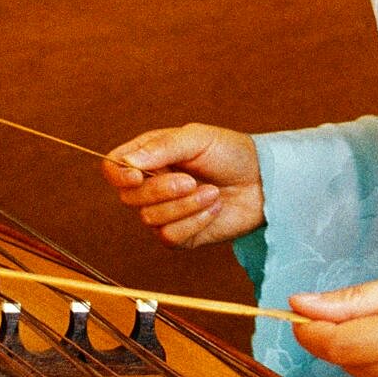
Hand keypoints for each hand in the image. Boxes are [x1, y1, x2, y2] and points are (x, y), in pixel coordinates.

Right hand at [102, 124, 262, 247]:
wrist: (264, 181)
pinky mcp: (181, 235)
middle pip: (129, 197)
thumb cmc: (231, 153)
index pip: (113, 167)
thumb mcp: (197, 138)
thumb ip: (162, 147)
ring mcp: (164, 212)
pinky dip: (194, 222)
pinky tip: (213, 208)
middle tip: (192, 180)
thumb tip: (129, 162)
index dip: (119, 174)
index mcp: (149, 157)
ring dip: (185, 206)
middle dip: (161, 191)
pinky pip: (170, 237)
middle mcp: (151, 185)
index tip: (137, 175)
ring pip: (150, 219)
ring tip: (211, 192)